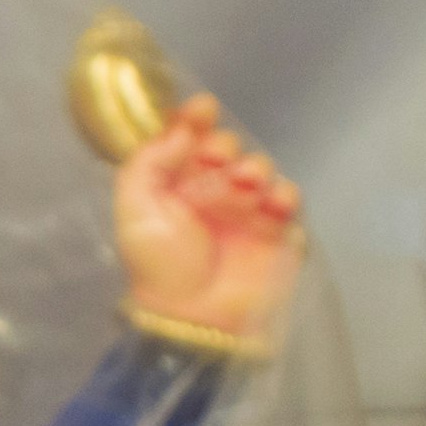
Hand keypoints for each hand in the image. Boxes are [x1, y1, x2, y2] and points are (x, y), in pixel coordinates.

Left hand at [117, 95, 307, 342]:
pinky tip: (273, 204)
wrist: (193, 318)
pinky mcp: (278, 234)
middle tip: (220, 160)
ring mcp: (248, 213)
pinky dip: (286, 196)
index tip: (203, 108)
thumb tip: (178, 127)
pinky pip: (290, 203)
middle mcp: (213, 194)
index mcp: (176, 186)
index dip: (196, 120)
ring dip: (256, 169)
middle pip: (228, 151)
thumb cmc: (159, 265)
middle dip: (226, 148)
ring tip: (247, 184)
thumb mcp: (135, 209)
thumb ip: (149, 162)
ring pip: (262, 171)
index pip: (189, 141)